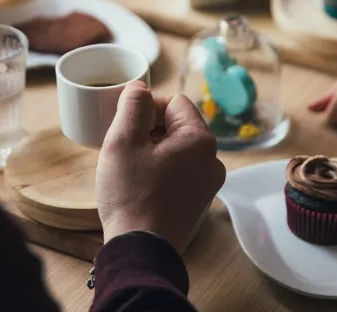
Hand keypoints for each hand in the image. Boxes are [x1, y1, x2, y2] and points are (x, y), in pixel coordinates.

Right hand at [96, 81, 225, 253]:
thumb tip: (139, 87)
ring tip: (130, 169)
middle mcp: (213, 160)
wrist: (140, 250)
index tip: (126, 126)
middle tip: (124, 148)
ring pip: (177, 150)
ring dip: (153, 151)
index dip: (146, 108)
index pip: (174, 102)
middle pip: (177, 126)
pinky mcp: (198, 202)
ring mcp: (208, 184)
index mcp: (200, 140)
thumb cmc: (131, 195)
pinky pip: (179, 173)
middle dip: (149, 130)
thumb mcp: (123, 140)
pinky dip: (159, 172)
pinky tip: (139, 186)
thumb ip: (133, 105)